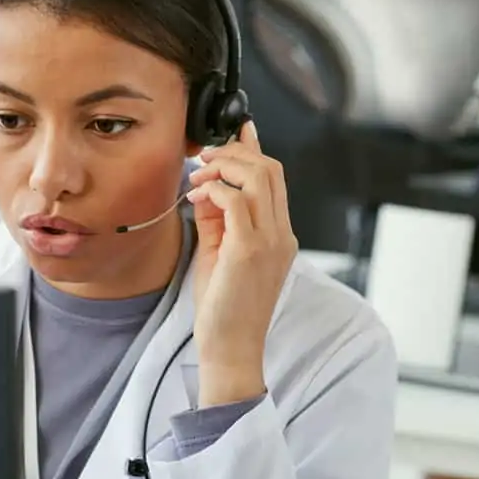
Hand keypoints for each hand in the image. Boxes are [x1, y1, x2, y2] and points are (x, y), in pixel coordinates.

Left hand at [186, 121, 298, 406]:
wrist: (231, 349)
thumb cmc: (225, 308)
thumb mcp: (221, 253)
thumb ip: (218, 218)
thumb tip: (206, 186)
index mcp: (279, 235)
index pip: (274, 179)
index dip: (256, 149)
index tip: (238, 129)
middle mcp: (281, 234)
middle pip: (270, 169)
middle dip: (235, 152)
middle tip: (204, 157)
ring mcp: (269, 241)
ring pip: (258, 177)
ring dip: (223, 166)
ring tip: (199, 174)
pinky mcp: (249, 250)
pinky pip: (236, 200)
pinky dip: (215, 188)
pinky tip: (197, 195)